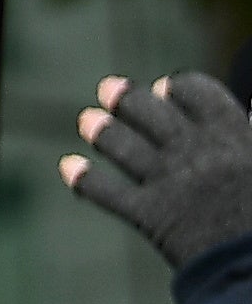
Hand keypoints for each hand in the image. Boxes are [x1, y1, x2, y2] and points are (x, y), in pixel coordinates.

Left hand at [63, 70, 251, 275]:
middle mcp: (195, 151)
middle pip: (150, 112)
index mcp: (234, 134)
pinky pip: (108, 192)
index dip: (178, 88)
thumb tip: (249, 111)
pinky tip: (69, 167)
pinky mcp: (152, 216)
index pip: (197, 92)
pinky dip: (85, 179)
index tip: (166, 88)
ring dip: (103, 132)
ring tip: (87, 121)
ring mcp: (170, 182)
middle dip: (127, 98)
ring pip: (123, 146)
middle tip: (108, 89)